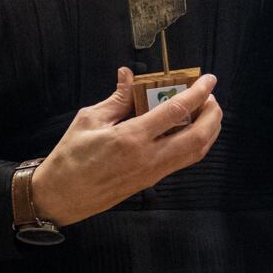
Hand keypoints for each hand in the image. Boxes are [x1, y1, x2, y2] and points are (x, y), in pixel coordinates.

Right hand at [30, 68, 221, 225]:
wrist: (59, 198)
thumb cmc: (70, 157)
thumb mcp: (90, 120)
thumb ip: (117, 98)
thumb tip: (128, 75)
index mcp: (132, 138)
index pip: (177, 112)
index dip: (198, 93)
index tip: (209, 80)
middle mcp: (149, 158)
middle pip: (198, 137)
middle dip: (213, 114)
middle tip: (210, 97)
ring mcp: (152, 173)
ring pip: (195, 153)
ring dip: (208, 130)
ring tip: (204, 111)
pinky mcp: (150, 182)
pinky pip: (181, 161)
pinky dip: (194, 143)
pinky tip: (188, 130)